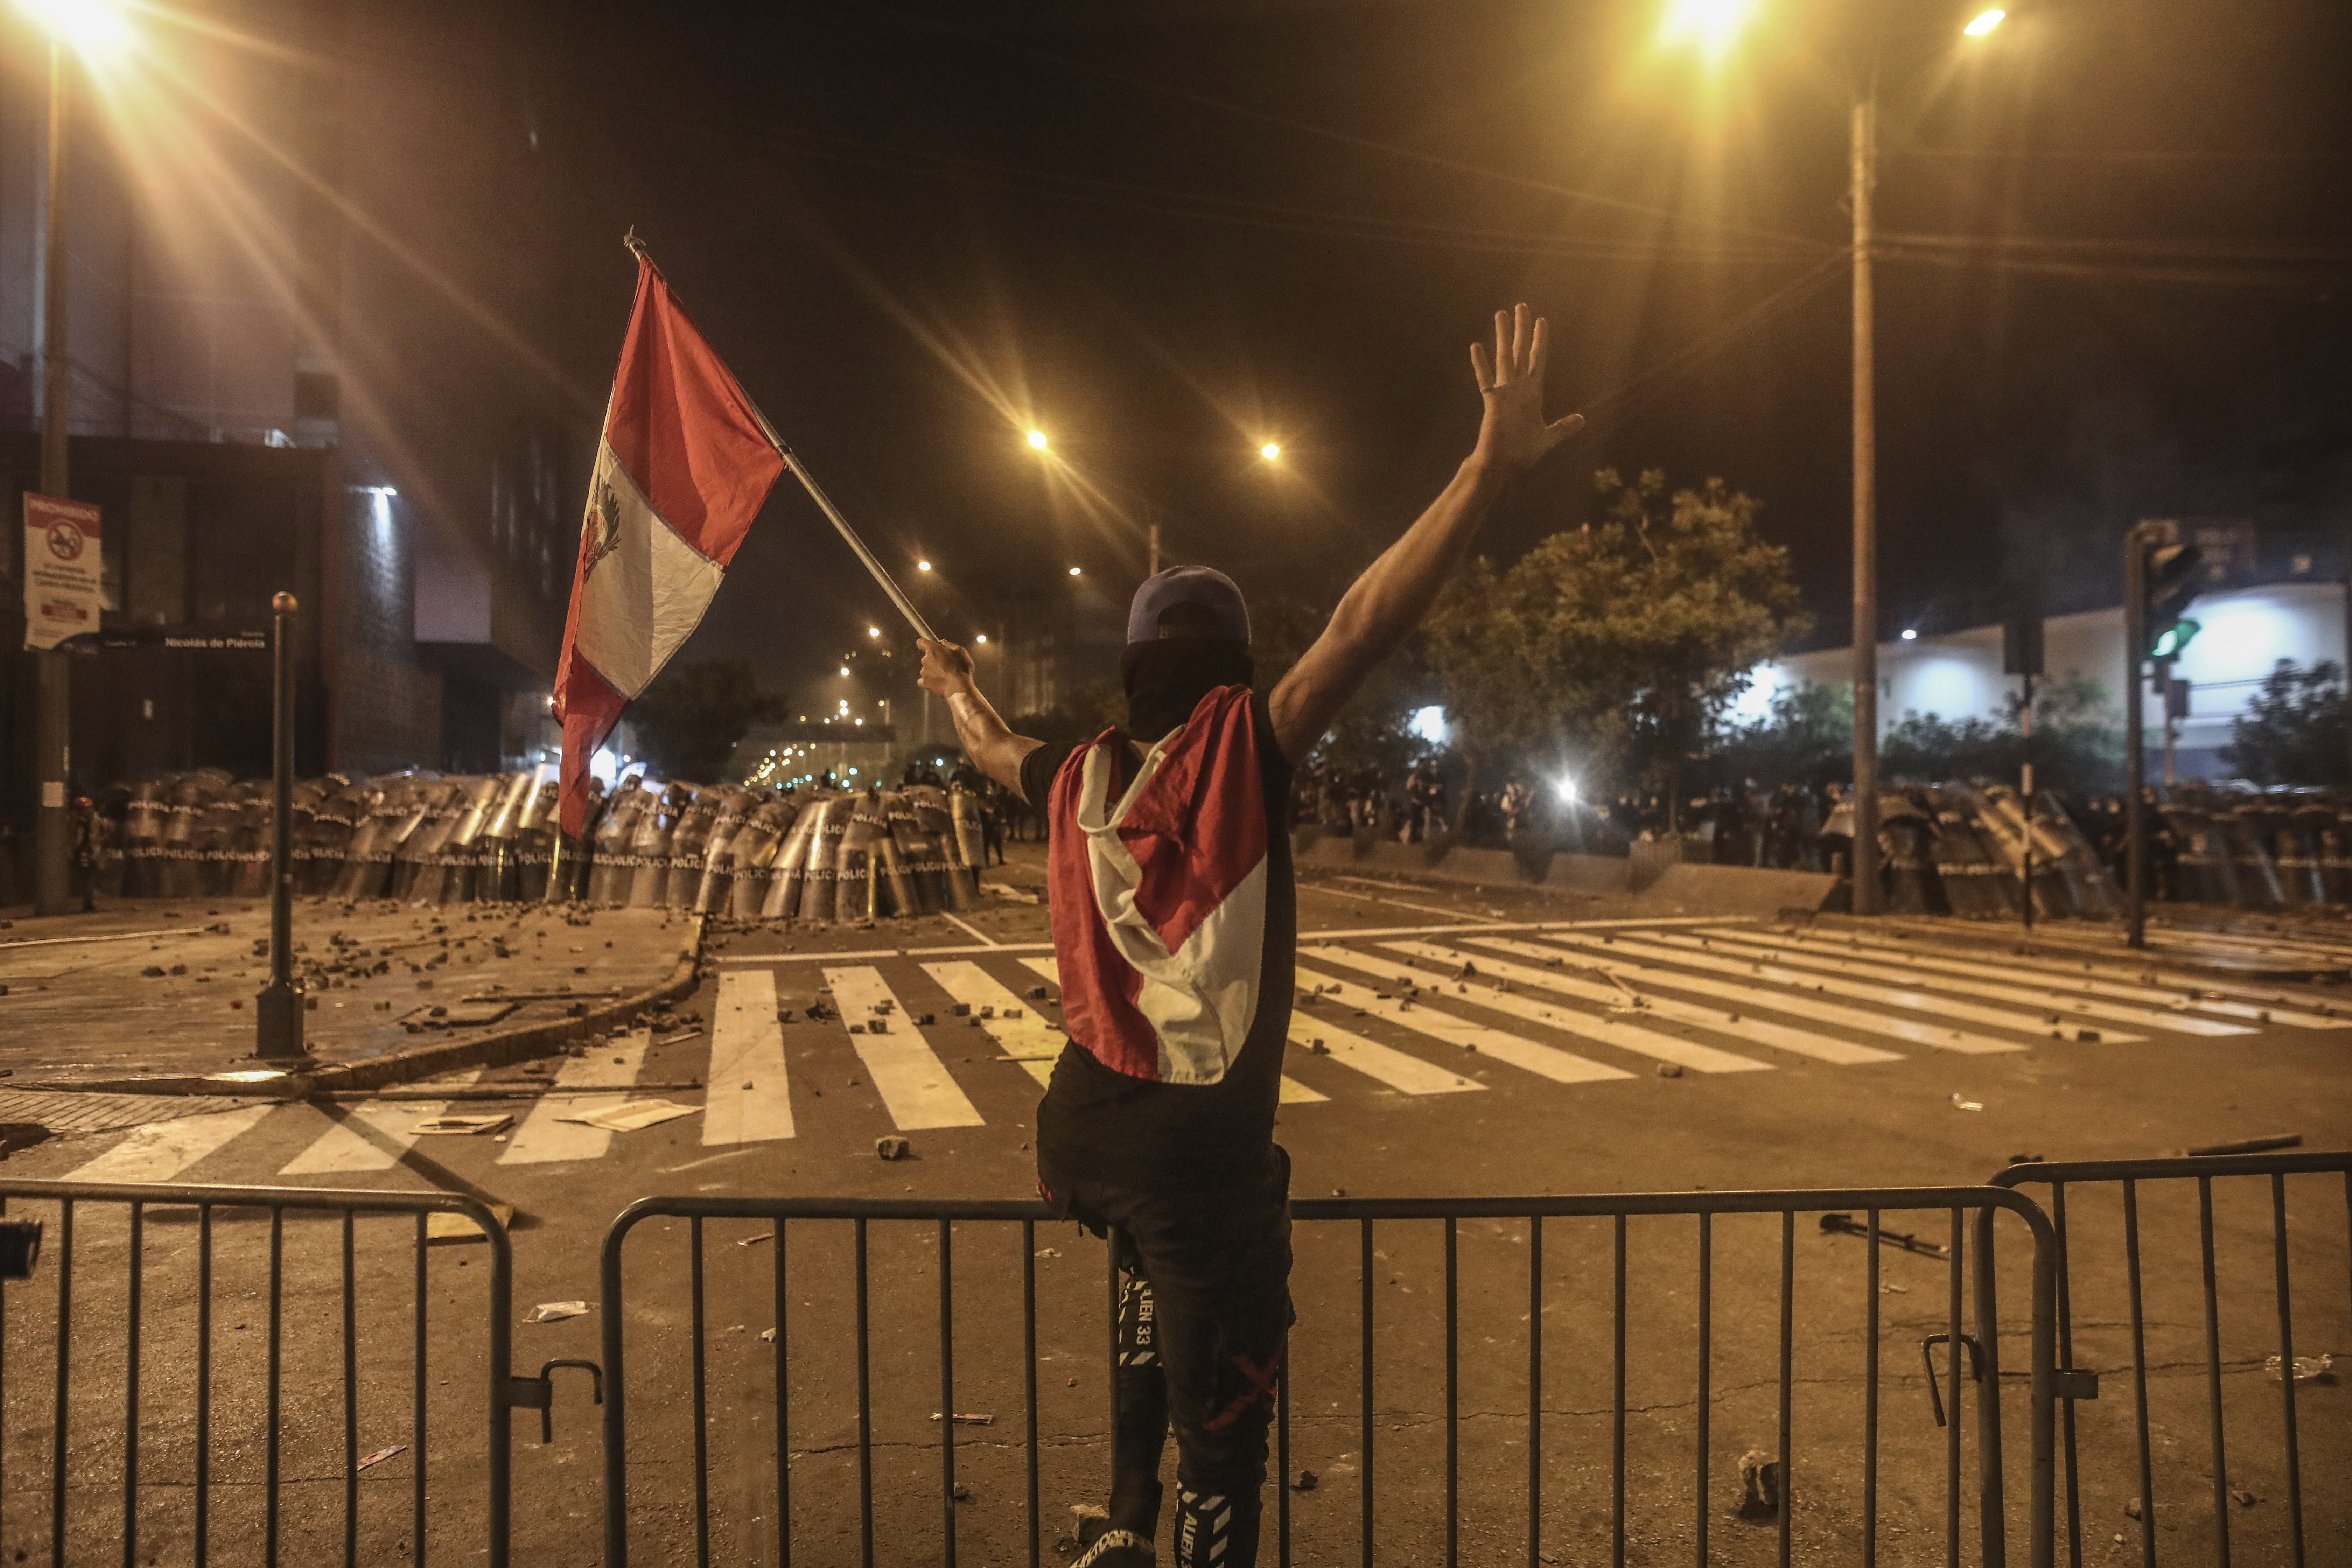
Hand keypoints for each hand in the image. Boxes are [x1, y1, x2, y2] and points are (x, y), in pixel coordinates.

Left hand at [917, 638, 975, 697]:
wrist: (959, 688)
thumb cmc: (961, 668)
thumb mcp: (961, 651)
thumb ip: (950, 645)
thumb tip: (942, 642)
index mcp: (933, 649)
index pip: (921, 642)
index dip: (925, 644)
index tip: (930, 646)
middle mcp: (925, 659)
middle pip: (926, 658)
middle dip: (934, 660)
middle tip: (945, 664)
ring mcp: (924, 672)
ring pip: (926, 669)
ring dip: (933, 671)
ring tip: (945, 675)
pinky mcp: (924, 683)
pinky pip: (924, 680)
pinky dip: (929, 681)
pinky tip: (938, 682)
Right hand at [1469, 303, 1583, 476]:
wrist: (1502, 468)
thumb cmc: (1521, 455)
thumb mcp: (1548, 438)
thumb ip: (1563, 427)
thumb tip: (1581, 420)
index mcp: (1532, 394)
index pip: (1538, 360)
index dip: (1540, 341)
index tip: (1542, 321)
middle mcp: (1518, 389)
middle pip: (1521, 352)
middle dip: (1522, 329)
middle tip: (1522, 306)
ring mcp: (1505, 394)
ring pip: (1505, 358)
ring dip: (1503, 336)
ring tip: (1501, 314)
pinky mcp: (1493, 403)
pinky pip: (1486, 380)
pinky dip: (1481, 364)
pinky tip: (1477, 346)